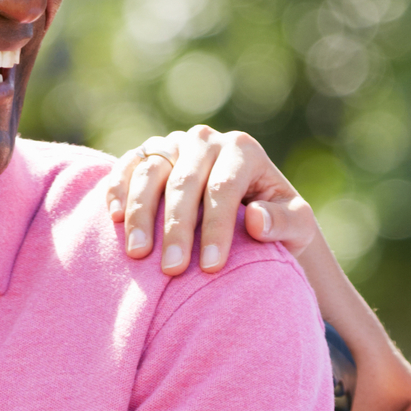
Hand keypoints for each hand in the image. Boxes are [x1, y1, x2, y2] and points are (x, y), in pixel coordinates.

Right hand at [105, 124, 315, 274]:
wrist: (246, 213)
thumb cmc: (275, 224)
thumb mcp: (296, 227)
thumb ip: (286, 222)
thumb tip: (256, 218)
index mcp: (243, 150)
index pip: (224, 188)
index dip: (216, 228)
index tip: (211, 267)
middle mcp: (205, 140)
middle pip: (184, 181)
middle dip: (177, 228)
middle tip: (172, 270)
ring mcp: (173, 144)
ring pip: (151, 172)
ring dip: (141, 213)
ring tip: (137, 254)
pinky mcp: (147, 154)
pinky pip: (128, 166)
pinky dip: (117, 189)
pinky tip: (114, 219)